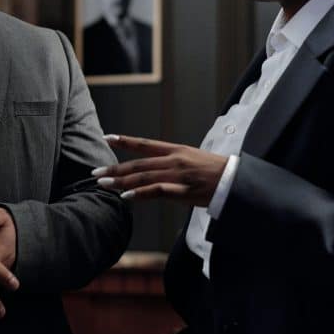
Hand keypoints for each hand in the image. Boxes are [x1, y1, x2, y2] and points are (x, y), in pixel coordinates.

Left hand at [94, 134, 227, 206]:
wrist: (237, 180)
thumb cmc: (215, 171)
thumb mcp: (192, 160)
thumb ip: (172, 162)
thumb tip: (153, 168)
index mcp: (176, 150)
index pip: (145, 144)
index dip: (125, 141)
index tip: (107, 137)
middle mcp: (175, 160)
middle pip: (139, 163)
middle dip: (115, 168)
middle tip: (96, 173)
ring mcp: (179, 175)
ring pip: (144, 176)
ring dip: (121, 181)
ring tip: (104, 185)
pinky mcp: (185, 191)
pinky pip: (158, 191)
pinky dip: (141, 192)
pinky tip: (126, 196)